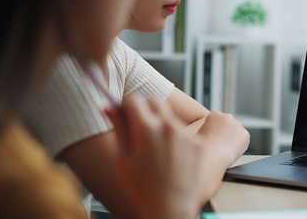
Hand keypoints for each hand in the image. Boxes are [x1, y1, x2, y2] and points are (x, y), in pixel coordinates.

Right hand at [105, 94, 204, 218]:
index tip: (125, 114)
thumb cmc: (141, 188)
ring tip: (155, 148)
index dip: (127, 106)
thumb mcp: (121, 158)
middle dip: (145, 108)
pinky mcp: (198, 143)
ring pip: (170, 116)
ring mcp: (186, 134)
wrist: (171, 208)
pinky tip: (170, 157)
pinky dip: (176, 137)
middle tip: (139, 126)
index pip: (135, 99)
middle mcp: (168, 126)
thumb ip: (118, 127)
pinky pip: (184, 131)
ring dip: (161, 122)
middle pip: (155, 101)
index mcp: (146, 129)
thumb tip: (108, 105)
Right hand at [197, 111, 249, 165]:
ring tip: (224, 149)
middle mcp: (227, 116)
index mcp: (214, 114)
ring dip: (233, 137)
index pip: (217, 120)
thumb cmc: (201, 148)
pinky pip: (242, 139)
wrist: (211, 155)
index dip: (215, 130)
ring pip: (236, 131)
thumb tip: (213, 133)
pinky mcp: (245, 134)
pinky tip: (231, 150)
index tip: (214, 137)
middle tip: (220, 144)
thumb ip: (208, 129)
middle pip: (228, 124)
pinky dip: (239, 144)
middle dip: (225, 132)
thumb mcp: (200, 134)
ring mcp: (237, 125)